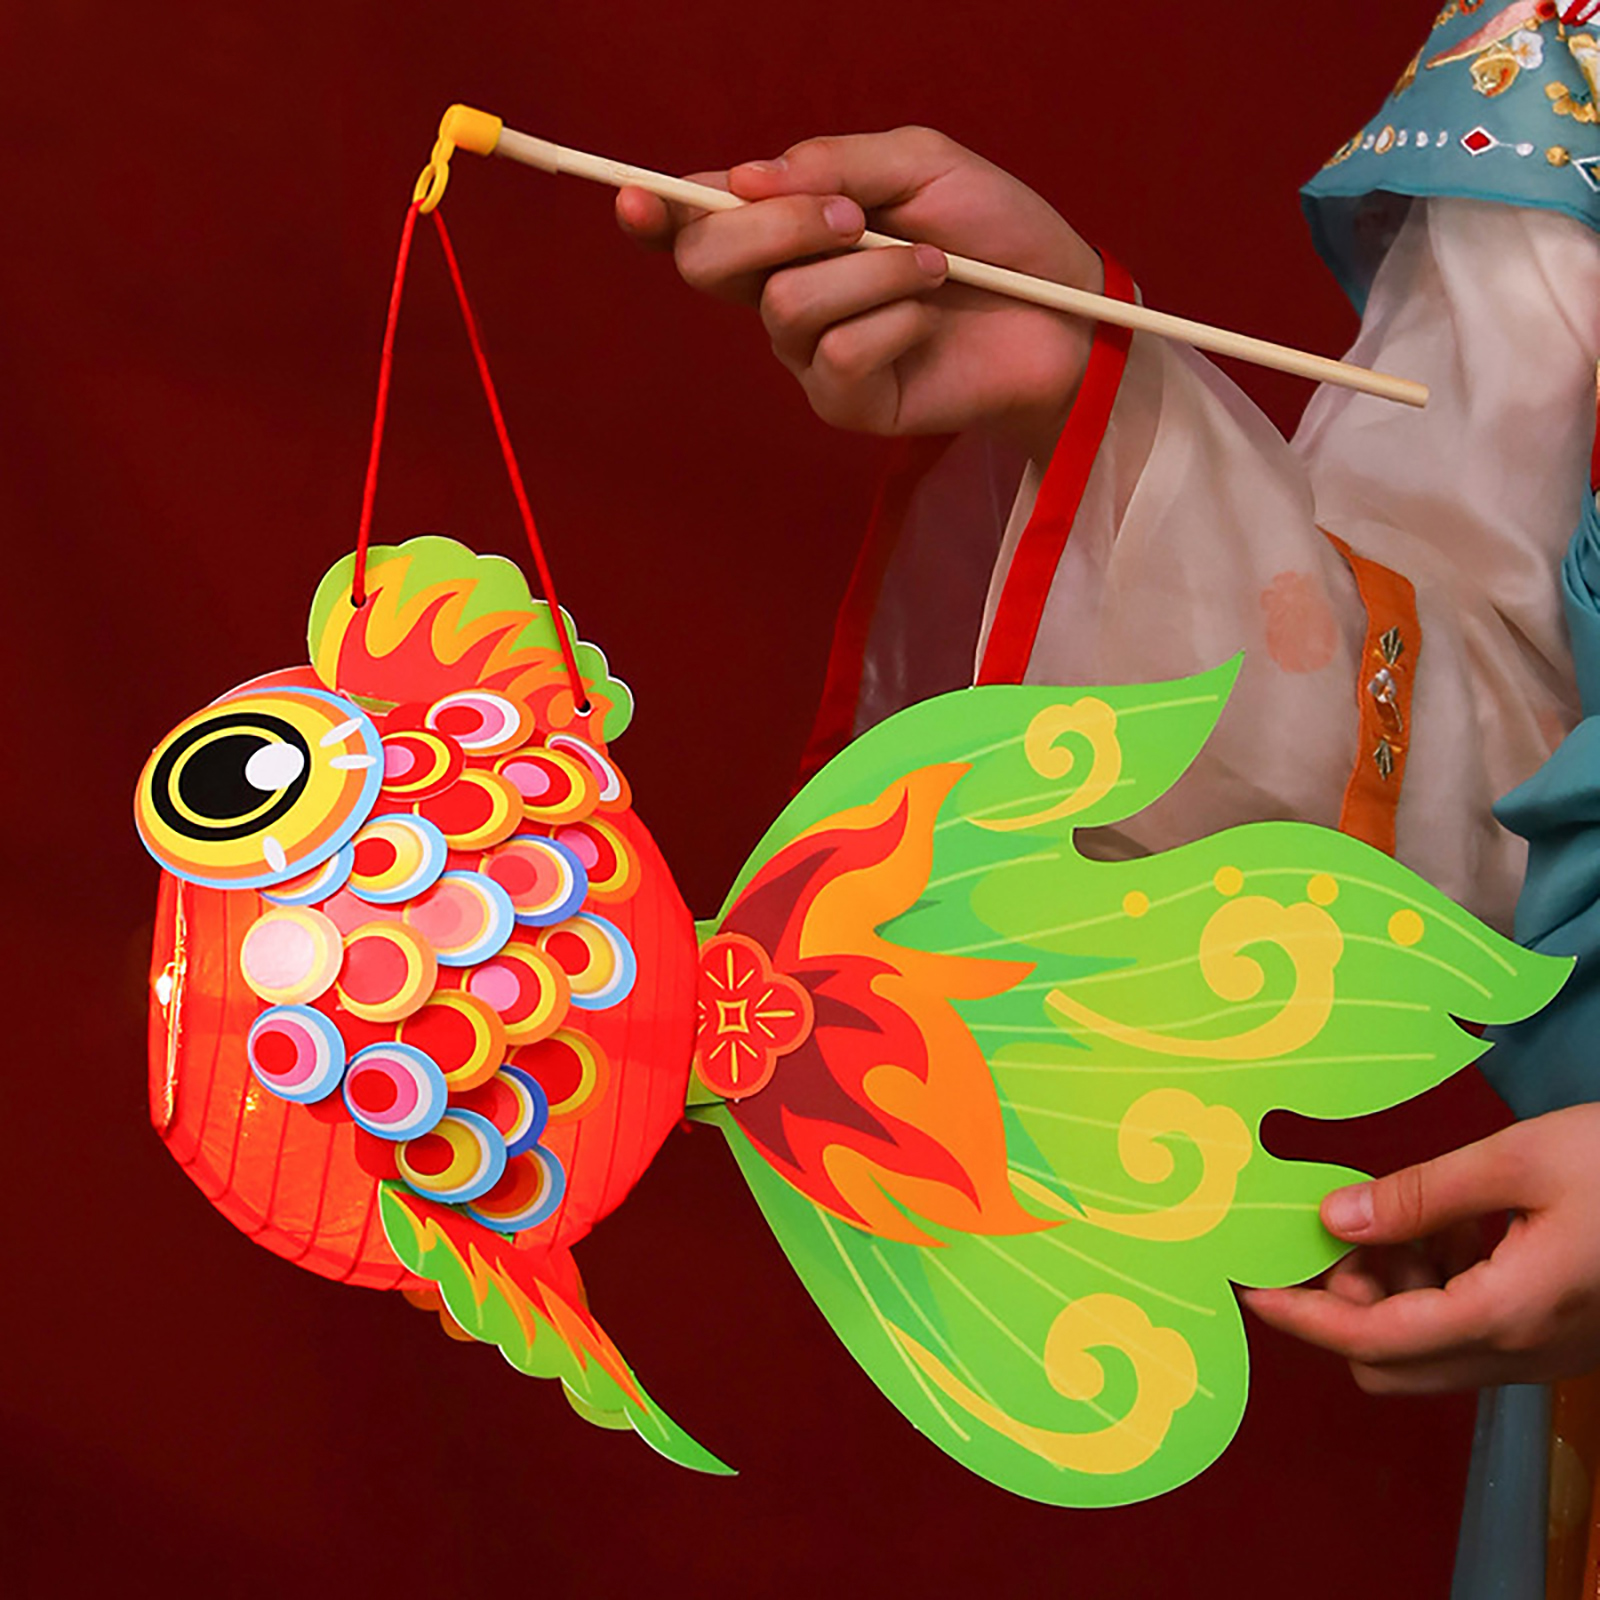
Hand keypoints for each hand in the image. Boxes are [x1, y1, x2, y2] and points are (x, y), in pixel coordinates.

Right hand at [615, 128, 1104, 458]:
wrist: (1062, 309)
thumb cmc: (994, 233)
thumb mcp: (918, 165)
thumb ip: (833, 162)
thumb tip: (744, 177)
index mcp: (787, 233)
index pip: (699, 226)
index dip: (657, 214)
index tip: (634, 197)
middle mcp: (784, 294)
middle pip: (711, 265)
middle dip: (773, 228)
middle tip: (851, 217)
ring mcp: (811, 356)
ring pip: (785, 307)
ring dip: (868, 273)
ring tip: (934, 268)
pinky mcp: (848, 404)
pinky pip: (839, 354)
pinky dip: (893, 321)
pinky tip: (929, 318)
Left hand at [1242, 1103, 1599, 1392]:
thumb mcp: (1517, 1161)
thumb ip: (1419, 1195)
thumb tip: (1332, 1218)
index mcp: (1505, 1315)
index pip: (1369, 1338)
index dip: (1299, 1315)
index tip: (1244, 1286)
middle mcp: (1521, 1351)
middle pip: (1390, 1361)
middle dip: (1340, 1303)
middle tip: (1326, 1230)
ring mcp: (1544, 1349)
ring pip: (1429, 1344)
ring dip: (1391, 1287)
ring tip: (1396, 1210)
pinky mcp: (1558, 1330)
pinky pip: (1471, 1324)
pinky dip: (1436, 1279)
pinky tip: (1445, 1219)